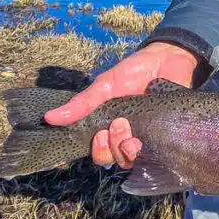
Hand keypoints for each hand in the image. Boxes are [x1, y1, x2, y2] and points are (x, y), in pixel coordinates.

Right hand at [43, 42, 199, 169]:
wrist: (169, 58)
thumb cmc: (134, 71)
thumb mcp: (105, 84)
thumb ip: (82, 103)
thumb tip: (49, 118)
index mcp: (110, 127)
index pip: (99, 152)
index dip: (98, 150)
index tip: (100, 135)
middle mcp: (127, 136)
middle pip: (114, 159)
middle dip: (113, 147)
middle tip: (120, 124)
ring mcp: (148, 136)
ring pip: (133, 159)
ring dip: (129, 150)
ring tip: (133, 132)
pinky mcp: (167, 135)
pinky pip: (157, 154)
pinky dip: (150, 150)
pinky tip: (149, 138)